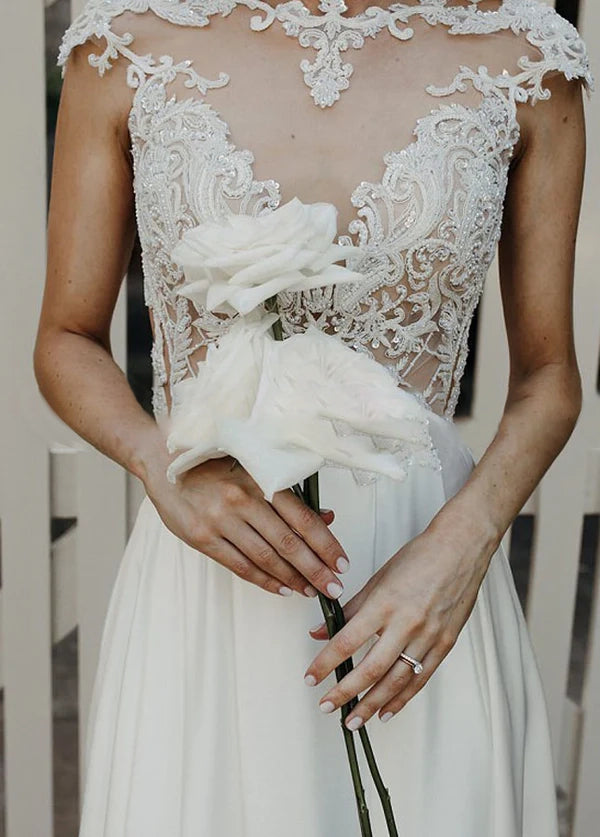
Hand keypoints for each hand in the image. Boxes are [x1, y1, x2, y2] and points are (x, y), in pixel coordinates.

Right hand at [144, 453, 349, 598]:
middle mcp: (242, 500)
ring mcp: (220, 520)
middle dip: (316, 569)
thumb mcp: (253, 470)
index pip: (303, 518)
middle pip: (288, 543)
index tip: (341, 563)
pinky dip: (264, 580)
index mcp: (260, 479)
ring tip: (311, 591)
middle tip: (334, 587)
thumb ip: (288, 496)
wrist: (164, 463)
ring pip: (265, 558)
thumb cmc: (214, 466)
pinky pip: (239, 565)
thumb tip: (327, 518)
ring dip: (293, 579)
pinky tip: (282, 588)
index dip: (326, 544)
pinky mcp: (201, 537)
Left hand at [303, 523, 491, 727]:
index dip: (326, 663)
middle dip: (345, 692)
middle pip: (370, 668)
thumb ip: (350, 608)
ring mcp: (428, 636)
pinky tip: (386, 712)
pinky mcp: (445, 643)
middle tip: (326, 706)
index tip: (311, 677)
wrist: (461, 549)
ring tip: (353, 721)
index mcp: (384, 603)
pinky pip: (420, 678)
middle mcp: (406, 623)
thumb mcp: (379, 577)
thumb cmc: (419, 557)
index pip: (347, 641)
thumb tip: (320, 630)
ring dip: (372, 704)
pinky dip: (402, 699)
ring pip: (396, 680)